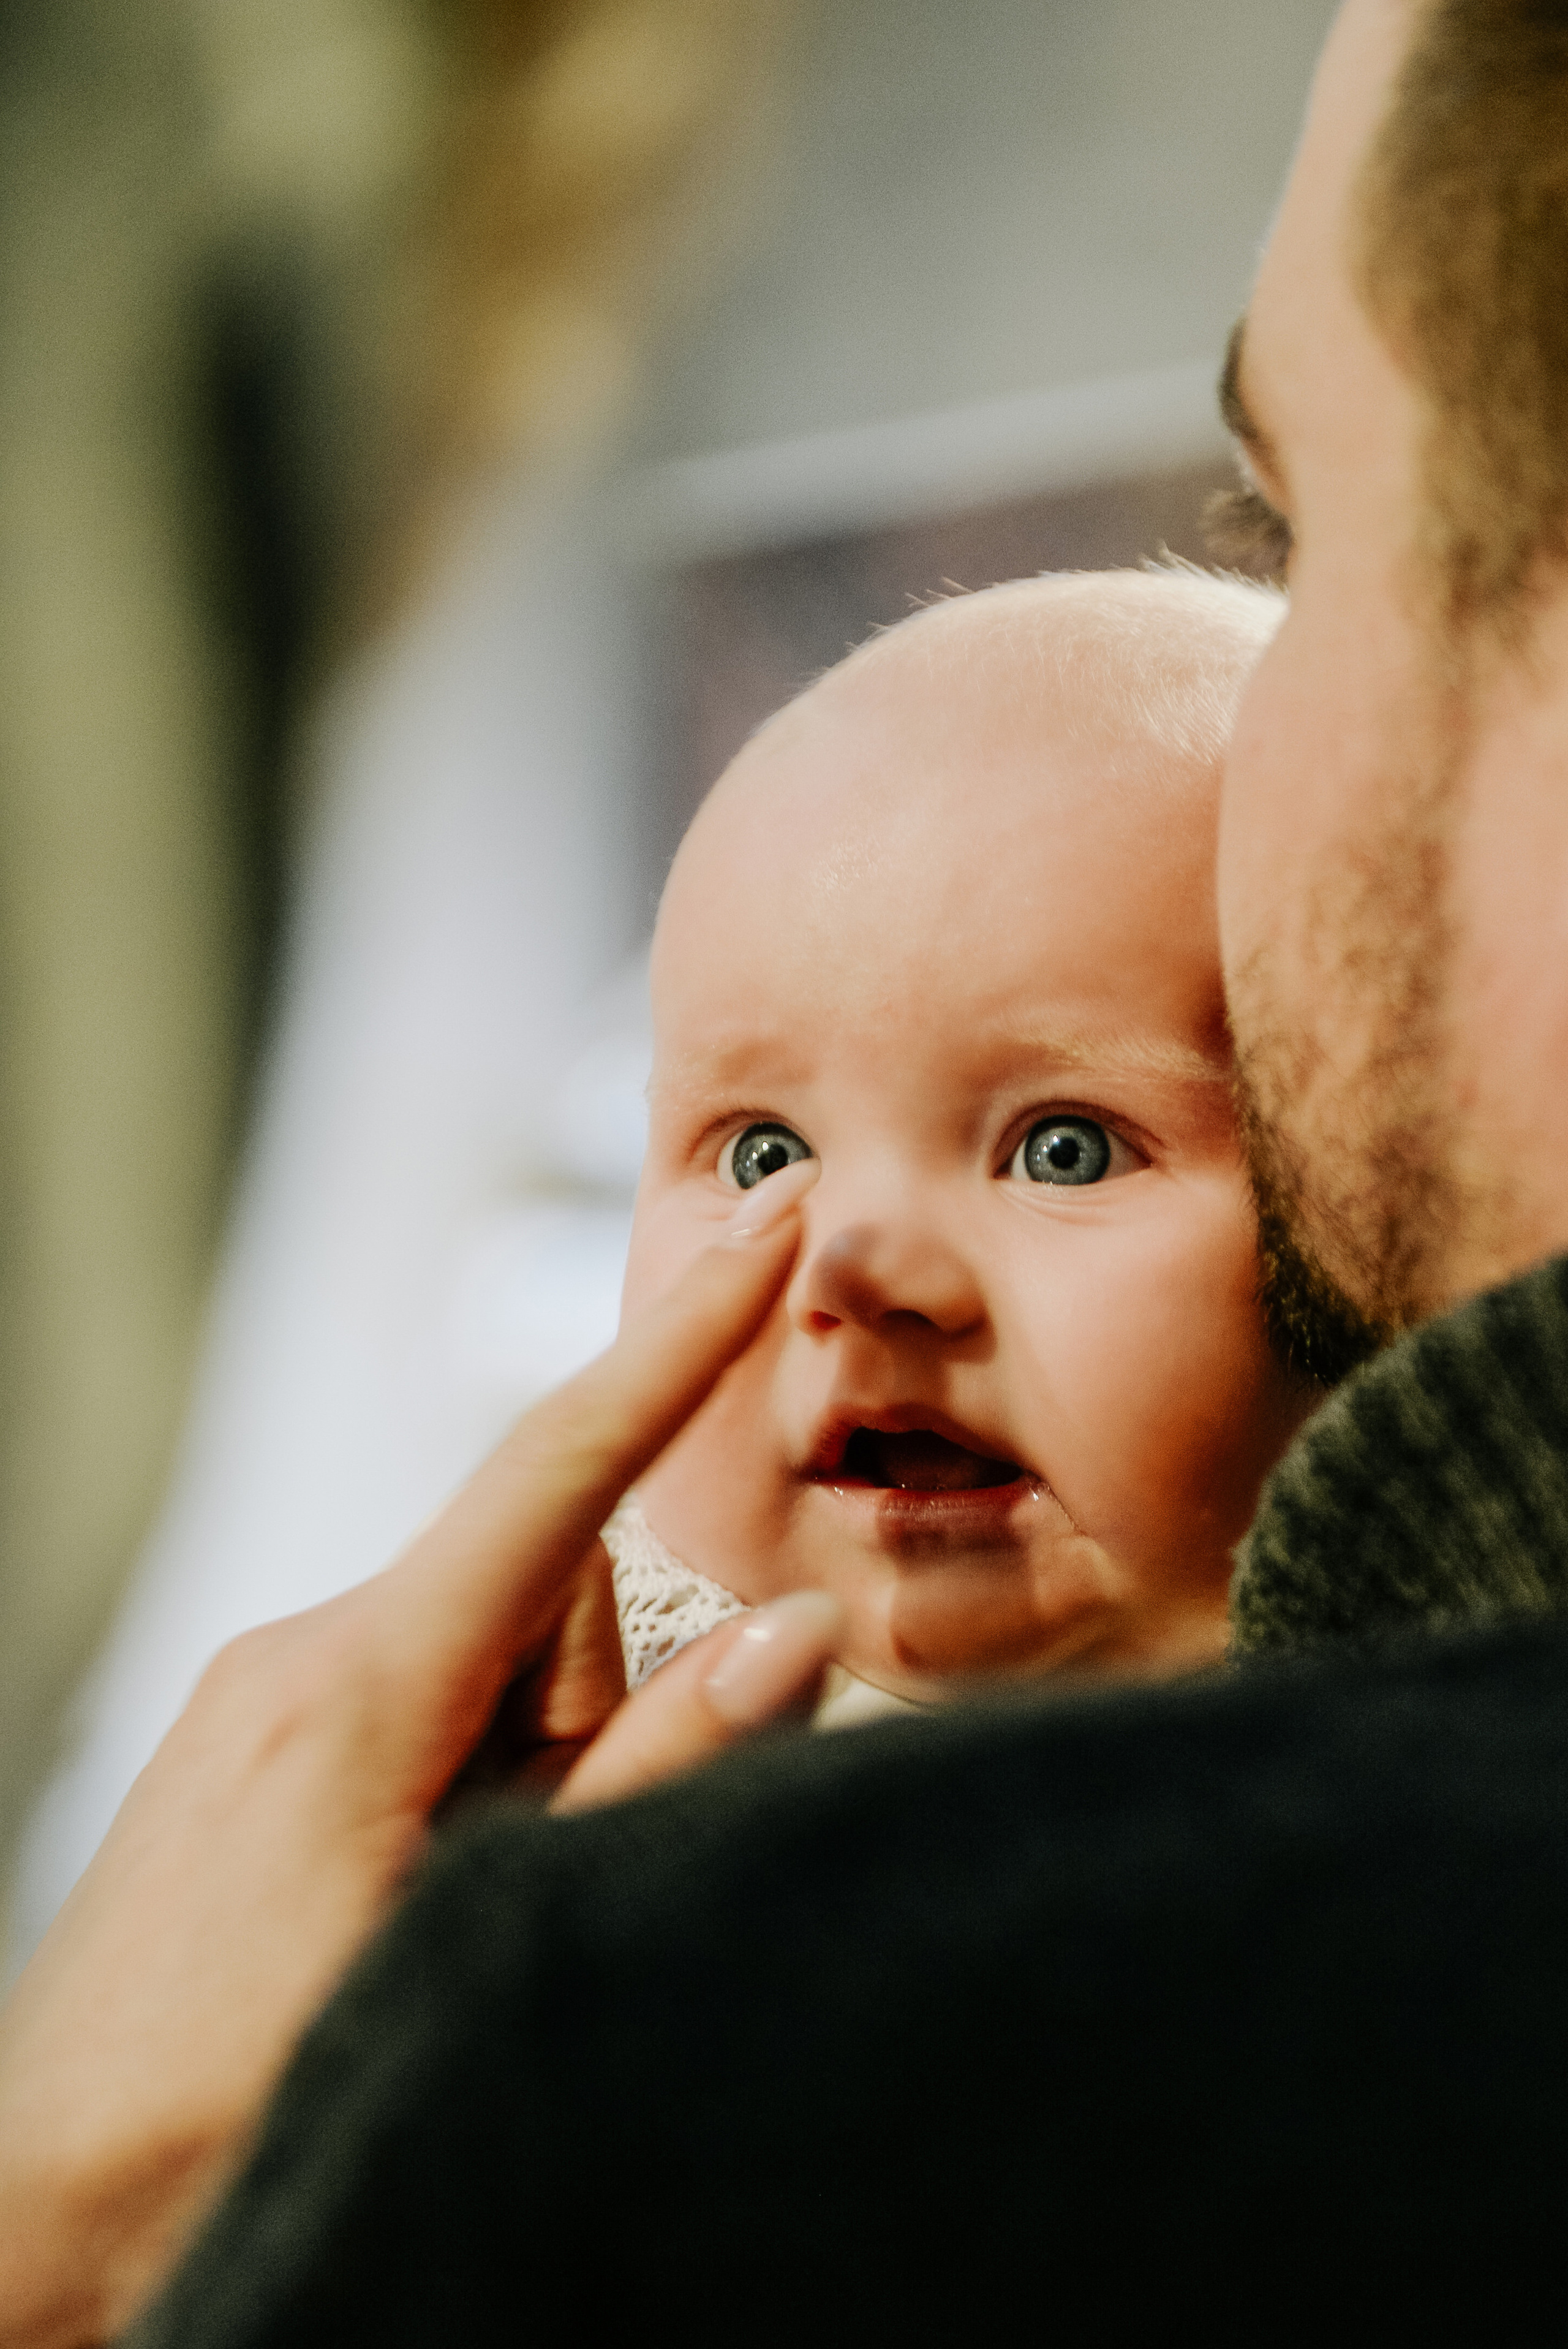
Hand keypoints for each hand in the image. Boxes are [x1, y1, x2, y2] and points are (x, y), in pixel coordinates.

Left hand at [0, 1162, 836, 2347]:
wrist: (31, 2222)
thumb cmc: (239, 2104)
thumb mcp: (474, 1944)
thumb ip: (642, 1783)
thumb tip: (788, 1635)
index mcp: (362, 1685)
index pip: (556, 1469)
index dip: (678, 1342)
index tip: (764, 1222)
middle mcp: (303, 1652)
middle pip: (544, 1598)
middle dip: (599, 1704)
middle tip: (547, 1866)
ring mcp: (265, 1696)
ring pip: (487, 1659)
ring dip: (534, 1760)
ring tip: (454, 1911)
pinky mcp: (253, 1742)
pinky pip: (418, 1699)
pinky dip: (470, 1770)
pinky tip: (413, 1895)